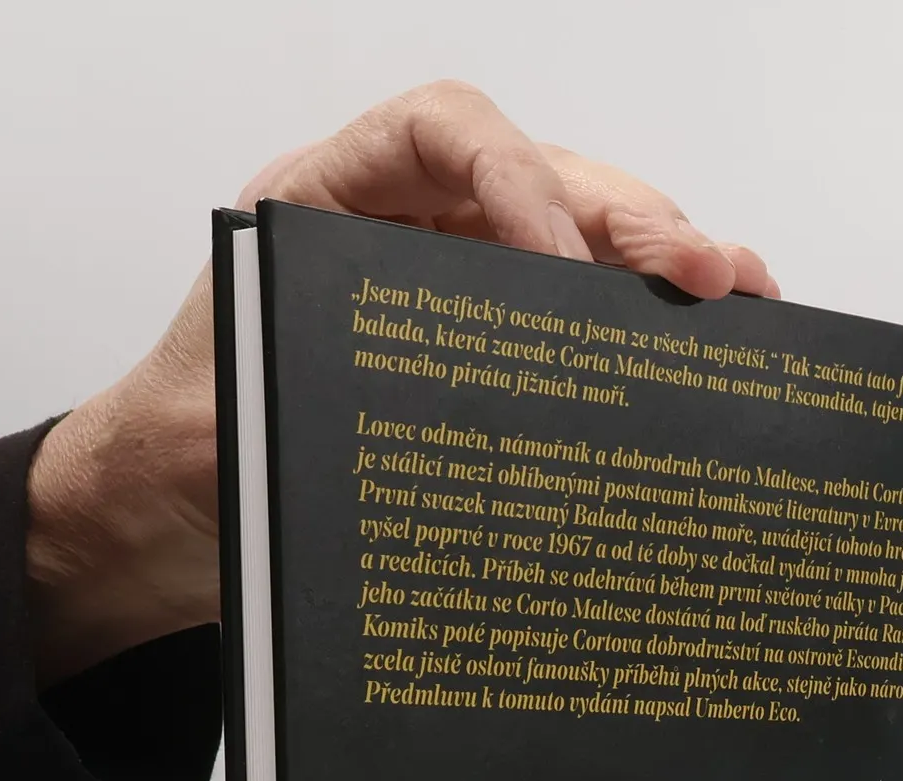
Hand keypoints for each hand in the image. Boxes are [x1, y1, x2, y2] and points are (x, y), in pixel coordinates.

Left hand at [25, 80, 777, 686]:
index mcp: (324, 207)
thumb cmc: (178, 460)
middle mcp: (401, 230)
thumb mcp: (227, 421)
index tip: (560, 265)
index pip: (441, 132)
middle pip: (540, 183)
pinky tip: (709, 348)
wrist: (160, 526)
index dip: (516, 178)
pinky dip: (642, 329)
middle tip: (707, 280)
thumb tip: (441, 414)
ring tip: (742, 299)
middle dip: (631, 224)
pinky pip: (575, 320)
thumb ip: (313, 395)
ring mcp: (452, 289)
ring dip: (662, 265)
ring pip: (577, 243)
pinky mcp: (486, 361)